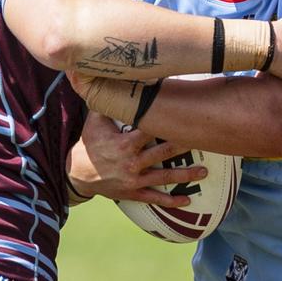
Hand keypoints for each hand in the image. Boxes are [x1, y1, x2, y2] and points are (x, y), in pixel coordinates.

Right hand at [68, 113, 206, 207]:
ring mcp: (134, 180)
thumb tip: (113, 79)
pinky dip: (171, 201)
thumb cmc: (89, 144)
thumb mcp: (95, 121)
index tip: (182, 116)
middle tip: (202, 141)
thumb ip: (108, 102)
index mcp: (124, 144)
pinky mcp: (133, 193)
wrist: (77, 174)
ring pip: (164, 178)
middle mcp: (131, 162)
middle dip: (183, 147)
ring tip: (204, 171)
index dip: (165, 122)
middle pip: (163, 153)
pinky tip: (187, 201)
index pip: (149, 130)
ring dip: (185, 175)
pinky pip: (154, 198)